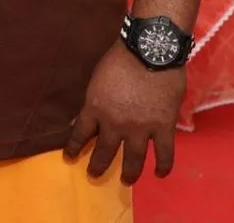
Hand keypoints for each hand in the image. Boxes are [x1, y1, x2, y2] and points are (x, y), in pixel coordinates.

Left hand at [64, 41, 184, 184]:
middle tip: (93, 175)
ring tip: (125, 181)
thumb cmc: (119, 59)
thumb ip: (94, 101)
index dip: (73, 147)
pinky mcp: (163, 128)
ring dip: (129, 173)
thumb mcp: (96, 79)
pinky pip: (164, 154)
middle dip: (97, 165)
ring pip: (133, 159)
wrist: (149, 51)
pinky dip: (163, 166)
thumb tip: (86, 117)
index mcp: (95, 108)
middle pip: (105, 150)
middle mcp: (115, 123)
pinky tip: (159, 174)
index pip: (80, 133)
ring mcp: (141, 128)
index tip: (69, 157)